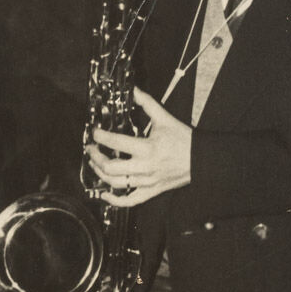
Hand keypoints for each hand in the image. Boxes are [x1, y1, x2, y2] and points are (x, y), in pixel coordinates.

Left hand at [85, 88, 191, 205]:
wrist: (200, 160)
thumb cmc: (183, 140)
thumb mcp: (165, 118)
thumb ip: (147, 104)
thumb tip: (134, 90)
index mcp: (147, 148)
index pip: (116, 142)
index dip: (101, 137)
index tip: (95, 132)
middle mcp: (145, 167)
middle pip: (111, 167)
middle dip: (96, 157)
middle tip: (90, 148)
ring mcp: (147, 182)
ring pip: (116, 184)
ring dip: (100, 174)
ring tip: (94, 165)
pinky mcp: (151, 191)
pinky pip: (130, 201)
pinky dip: (115, 200)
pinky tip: (105, 194)